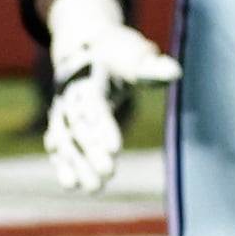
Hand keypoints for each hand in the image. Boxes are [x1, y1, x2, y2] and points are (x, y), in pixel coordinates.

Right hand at [39, 0, 177, 195]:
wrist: (87, 48)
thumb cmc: (118, 53)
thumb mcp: (135, 54)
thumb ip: (151, 67)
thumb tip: (175, 73)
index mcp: (89, 77)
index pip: (93, 104)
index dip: (102, 127)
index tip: (115, 149)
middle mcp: (70, 96)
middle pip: (78, 126)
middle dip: (91, 150)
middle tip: (109, 172)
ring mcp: (63, 112)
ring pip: (66, 140)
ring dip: (77, 164)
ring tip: (92, 187)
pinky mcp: (63, 125)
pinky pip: (59, 147)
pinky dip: (63, 165)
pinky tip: (71, 185)